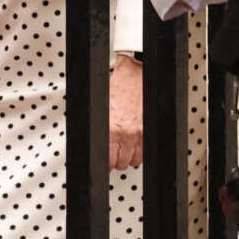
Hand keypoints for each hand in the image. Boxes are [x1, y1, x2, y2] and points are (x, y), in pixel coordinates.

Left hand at [109, 56, 143, 170]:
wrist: (137, 76)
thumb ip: (98, 127)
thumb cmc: (118, 87)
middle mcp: (126, 134)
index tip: (104, 158)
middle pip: (120, 163)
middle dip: (116, 158)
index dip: (104, 160)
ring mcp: (140, 134)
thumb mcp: (101, 108)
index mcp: (110, 129)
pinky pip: (145, 153)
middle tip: (113, 149)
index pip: (106, 160)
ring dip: (128, 155)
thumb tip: (89, 139)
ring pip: (134, 160)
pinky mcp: (149, 133)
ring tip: (124, 144)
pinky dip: (140, 150)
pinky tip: (134, 142)